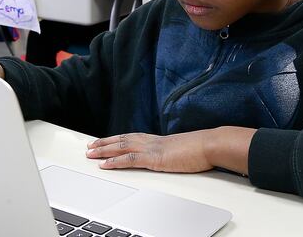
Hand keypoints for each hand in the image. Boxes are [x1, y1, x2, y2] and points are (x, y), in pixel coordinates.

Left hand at [86, 126, 255, 174]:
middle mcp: (153, 141)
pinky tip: (104, 164)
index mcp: (160, 140)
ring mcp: (153, 148)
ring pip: (122, 147)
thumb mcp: (185, 150)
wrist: (211, 145)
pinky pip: (130, 159)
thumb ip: (176, 153)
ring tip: (90, 153)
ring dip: (104, 150)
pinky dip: (115, 161)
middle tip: (90, 146)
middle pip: (123, 140)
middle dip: (105, 143)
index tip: (106, 141)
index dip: (117, 139)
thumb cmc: (203, 148)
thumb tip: (175, 157)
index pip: (133, 138)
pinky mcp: (155, 158)